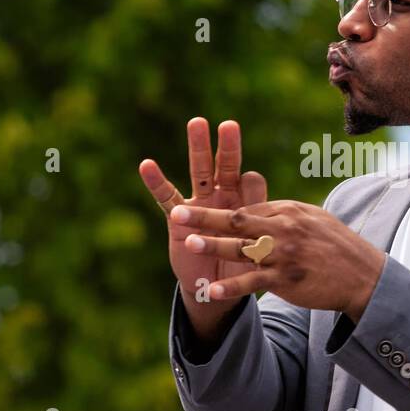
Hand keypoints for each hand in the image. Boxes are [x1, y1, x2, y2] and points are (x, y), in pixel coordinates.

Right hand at [139, 118, 267, 307]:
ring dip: (199, 148)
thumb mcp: (255, 245)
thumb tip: (262, 191)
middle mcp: (223, 197)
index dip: (252, 183)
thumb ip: (259, 220)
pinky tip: (147, 165)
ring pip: (200, 171)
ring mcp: (200, 204)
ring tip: (197, 123)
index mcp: (245, 202)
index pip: (251, 181)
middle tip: (230, 125)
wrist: (218, 287)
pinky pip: (166, 196)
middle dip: (228, 146)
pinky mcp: (178, 217)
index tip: (250, 183)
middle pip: (226, 166)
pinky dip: (156, 181)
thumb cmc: (242, 263)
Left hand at [168, 199, 386, 319]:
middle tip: (177, 213)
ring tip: (186, 244)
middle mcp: (284, 229)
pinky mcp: (286, 280)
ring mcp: (284, 255)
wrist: (363, 276)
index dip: (222, 212)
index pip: (249, 208)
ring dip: (212, 246)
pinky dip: (232, 287)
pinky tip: (211, 291)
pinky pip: (253, 283)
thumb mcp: (313, 220)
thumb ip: (284, 216)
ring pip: (241, 249)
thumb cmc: (336, 246)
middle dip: (205, 216)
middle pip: (237, 220)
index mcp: (289, 211)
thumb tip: (259, 211)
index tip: (198, 213)